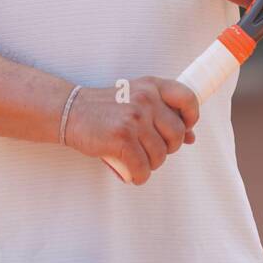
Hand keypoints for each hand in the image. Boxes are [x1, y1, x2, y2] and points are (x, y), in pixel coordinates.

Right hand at [64, 79, 198, 184]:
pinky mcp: (122, 137)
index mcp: (152, 86)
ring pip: (160, 155)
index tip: (183, 130)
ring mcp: (134, 117)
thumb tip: (191, 137)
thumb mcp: (136, 100)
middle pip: (176, 135)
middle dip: (167, 149)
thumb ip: (163, 114)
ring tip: (137, 161)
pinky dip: (139, 176)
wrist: (71, 111)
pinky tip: (131, 173)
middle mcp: (146, 98)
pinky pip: (143, 167)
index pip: (188, 98)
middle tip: (150, 150)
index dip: (191, 118)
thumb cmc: (106, 109)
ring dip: (150, 165)